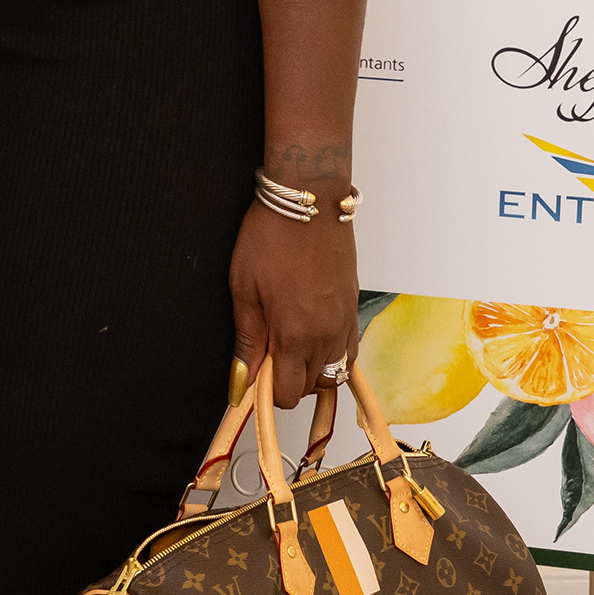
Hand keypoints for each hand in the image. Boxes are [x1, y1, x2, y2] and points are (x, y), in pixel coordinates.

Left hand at [230, 199, 359, 399]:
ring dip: (310, 369)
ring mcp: (345, 322)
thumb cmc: (272, 236)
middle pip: (311, 387)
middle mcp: (326, 335)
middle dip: (287, 381)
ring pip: (333, 372)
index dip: (267, 391)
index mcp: (295, 335)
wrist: (310, 200)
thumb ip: (246, 341)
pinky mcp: (354, 307)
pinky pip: (349, 350)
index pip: (286, 394)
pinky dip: (331, 353)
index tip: (253, 374)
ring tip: (288, 343)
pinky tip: (311, 334)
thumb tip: (240, 383)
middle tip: (266, 352)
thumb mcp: (244, 289)